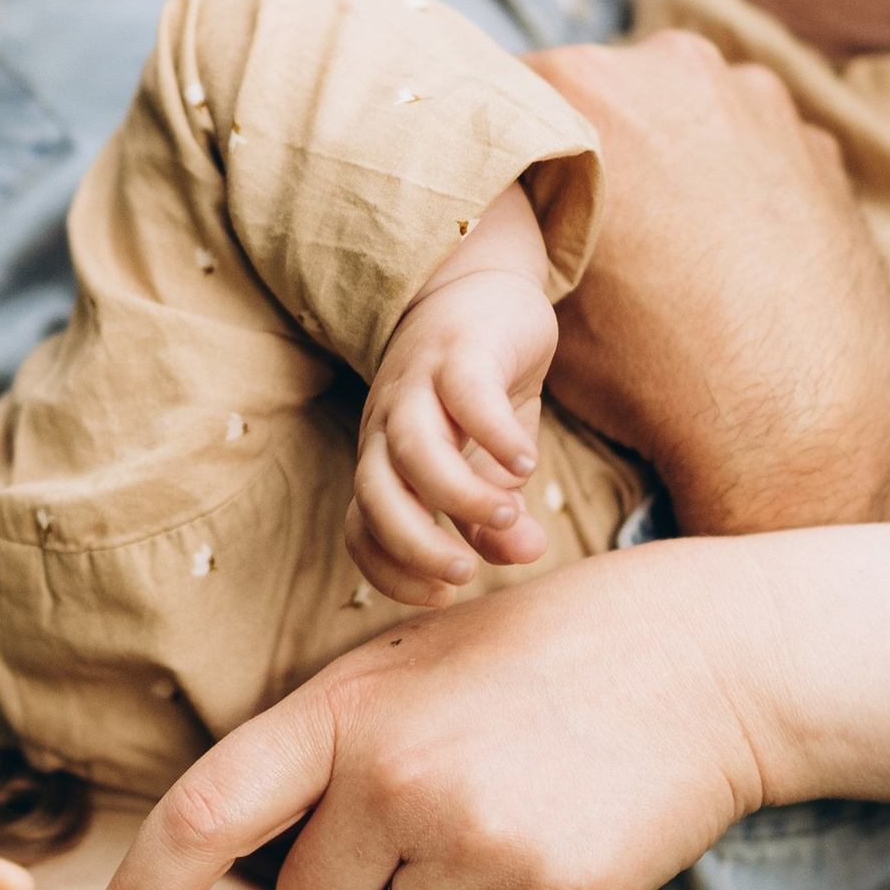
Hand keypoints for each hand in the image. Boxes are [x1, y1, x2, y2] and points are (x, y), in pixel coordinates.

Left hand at [83, 537, 776, 889]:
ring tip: (511, 825)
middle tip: (442, 820)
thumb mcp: (411, 670)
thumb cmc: (543, 663)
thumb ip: (328, 755)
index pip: (203, 816)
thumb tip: (259, 879)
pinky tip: (565, 853)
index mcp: (341, 708)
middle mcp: (393, 775)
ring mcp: (474, 838)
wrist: (710, 659)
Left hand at [350, 194, 554, 604]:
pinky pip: (467, 393)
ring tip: (504, 518)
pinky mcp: (462, 349)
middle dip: (414, 543)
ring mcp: (420, 383)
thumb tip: (525, 555)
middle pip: (376, 492)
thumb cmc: (478, 391)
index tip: (441, 600)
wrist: (484, 290)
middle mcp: (389, 424)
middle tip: (463, 574)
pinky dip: (494, 434)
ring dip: (456, 493)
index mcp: (385, 460)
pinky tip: (528, 465)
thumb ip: (496, 517)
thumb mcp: (490, 465)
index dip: (390, 570)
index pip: (361, 527)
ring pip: (414, 446)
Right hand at [527, 29, 889, 533]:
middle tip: (594, 224)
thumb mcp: (537, 293)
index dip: (514, 146)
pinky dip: (738, 182)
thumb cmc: (650, 366)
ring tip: (671, 246)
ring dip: (671, 157)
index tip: (516, 190)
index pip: (521, 91)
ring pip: (687, 112)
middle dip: (598, 144)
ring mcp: (760, 99)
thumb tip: (513, 192)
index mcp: (589, 88)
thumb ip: (520, 214)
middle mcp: (678, 68)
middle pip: (610, 89)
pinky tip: (731, 252)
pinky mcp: (819, 143)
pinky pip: (754, 147)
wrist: (794, 419)